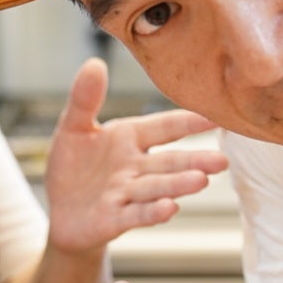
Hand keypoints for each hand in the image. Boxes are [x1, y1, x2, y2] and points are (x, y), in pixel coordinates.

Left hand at [44, 58, 228, 253]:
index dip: (189, 121)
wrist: (61, 213)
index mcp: (130, 138)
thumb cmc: (72, 166)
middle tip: (222, 160)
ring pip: (156, 187)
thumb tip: (94, 63)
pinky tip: (170, 208)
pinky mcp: (114, 219)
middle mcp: (136, 166)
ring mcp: (127, 194)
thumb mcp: (73, 127)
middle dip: (194, 161)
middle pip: (169, 162)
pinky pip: (135, 214)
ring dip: (178, 185)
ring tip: (201, 181)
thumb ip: (85, 99)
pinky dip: (152, 212)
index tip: (217, 115)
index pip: (165, 127)